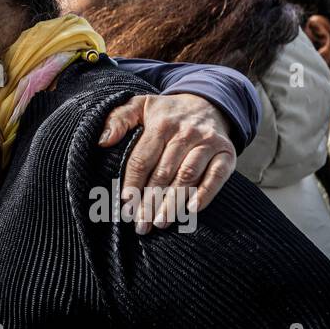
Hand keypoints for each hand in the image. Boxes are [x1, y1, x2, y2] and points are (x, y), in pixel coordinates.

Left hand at [98, 93, 236, 234]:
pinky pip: (216, 177)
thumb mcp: (140, 106)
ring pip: (187, 177)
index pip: (142, 159)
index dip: (132, 184)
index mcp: (161, 123)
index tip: (126, 206)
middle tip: (141, 224)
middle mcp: (185, 132)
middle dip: (150, 201)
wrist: (206, 103)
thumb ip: (118, 119)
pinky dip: (204, 195)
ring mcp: (208, 143)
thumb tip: (102, 141)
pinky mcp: (227, 153)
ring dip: (173, 203)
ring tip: (160, 222)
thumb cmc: (167, 113)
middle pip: (163, 173)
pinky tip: (190, 210)